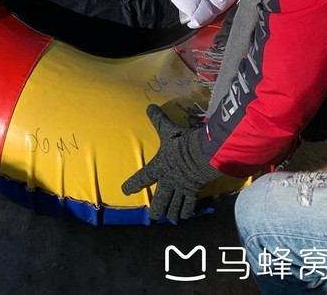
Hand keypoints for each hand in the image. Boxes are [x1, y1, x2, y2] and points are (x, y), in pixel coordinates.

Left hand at [121, 105, 221, 221]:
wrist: (202, 155)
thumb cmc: (182, 142)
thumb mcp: (167, 129)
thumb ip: (158, 119)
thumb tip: (149, 106)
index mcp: (159, 167)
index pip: (143, 177)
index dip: (133, 184)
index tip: (124, 191)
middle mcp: (168, 181)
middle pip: (160, 199)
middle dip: (156, 209)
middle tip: (153, 216)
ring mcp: (181, 188)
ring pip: (174, 206)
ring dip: (171, 213)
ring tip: (170, 219)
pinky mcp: (194, 191)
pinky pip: (189, 205)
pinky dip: (187, 211)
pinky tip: (185, 217)